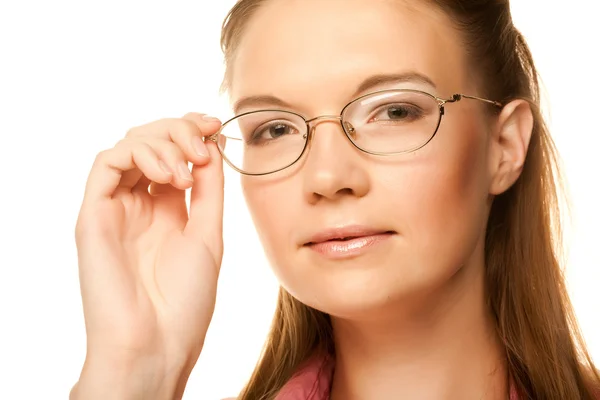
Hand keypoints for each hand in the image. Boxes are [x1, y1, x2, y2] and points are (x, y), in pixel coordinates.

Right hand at [73, 113, 223, 398]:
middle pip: (151, 141)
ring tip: (187, 171)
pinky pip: (107, 164)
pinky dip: (139, 154)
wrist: (158, 343)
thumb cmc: (186, 300)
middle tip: (204, 143)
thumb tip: (214, 144)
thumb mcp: (208, 233)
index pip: (175, 152)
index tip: (217, 125)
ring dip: (163, 142)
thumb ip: (209, 188)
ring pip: (129, 145)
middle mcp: (140, 204)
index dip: (193, 130)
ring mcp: (116, 208)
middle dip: (180, 130)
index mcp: (168, 209)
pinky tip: (168, 175)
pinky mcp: (93, 215)